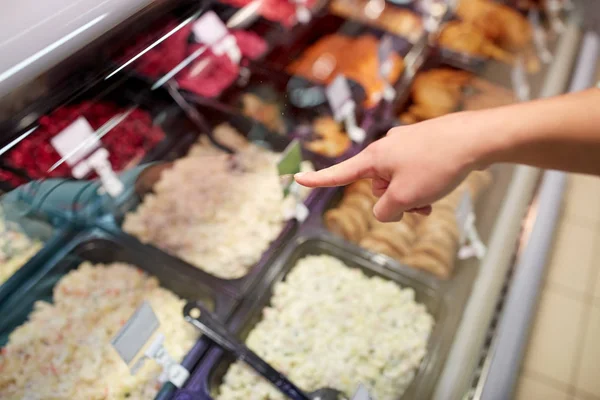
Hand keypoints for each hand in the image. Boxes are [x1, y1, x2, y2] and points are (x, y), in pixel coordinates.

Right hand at [295, 112, 482, 221]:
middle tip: (417, 205)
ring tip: (432, 198)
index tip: (296, 179)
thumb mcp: (405, 198)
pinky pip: (415, 171)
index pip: (340, 174)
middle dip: (394, 200)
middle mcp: (386, 147)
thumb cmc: (437, 166)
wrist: (475, 139)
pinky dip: (423, 184)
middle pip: (377, 185)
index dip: (318, 180)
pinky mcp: (424, 144)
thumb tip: (386, 210)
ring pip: (399, 180)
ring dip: (412, 195)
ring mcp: (406, 144)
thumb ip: (385, 211)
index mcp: (375, 157)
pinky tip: (440, 185)